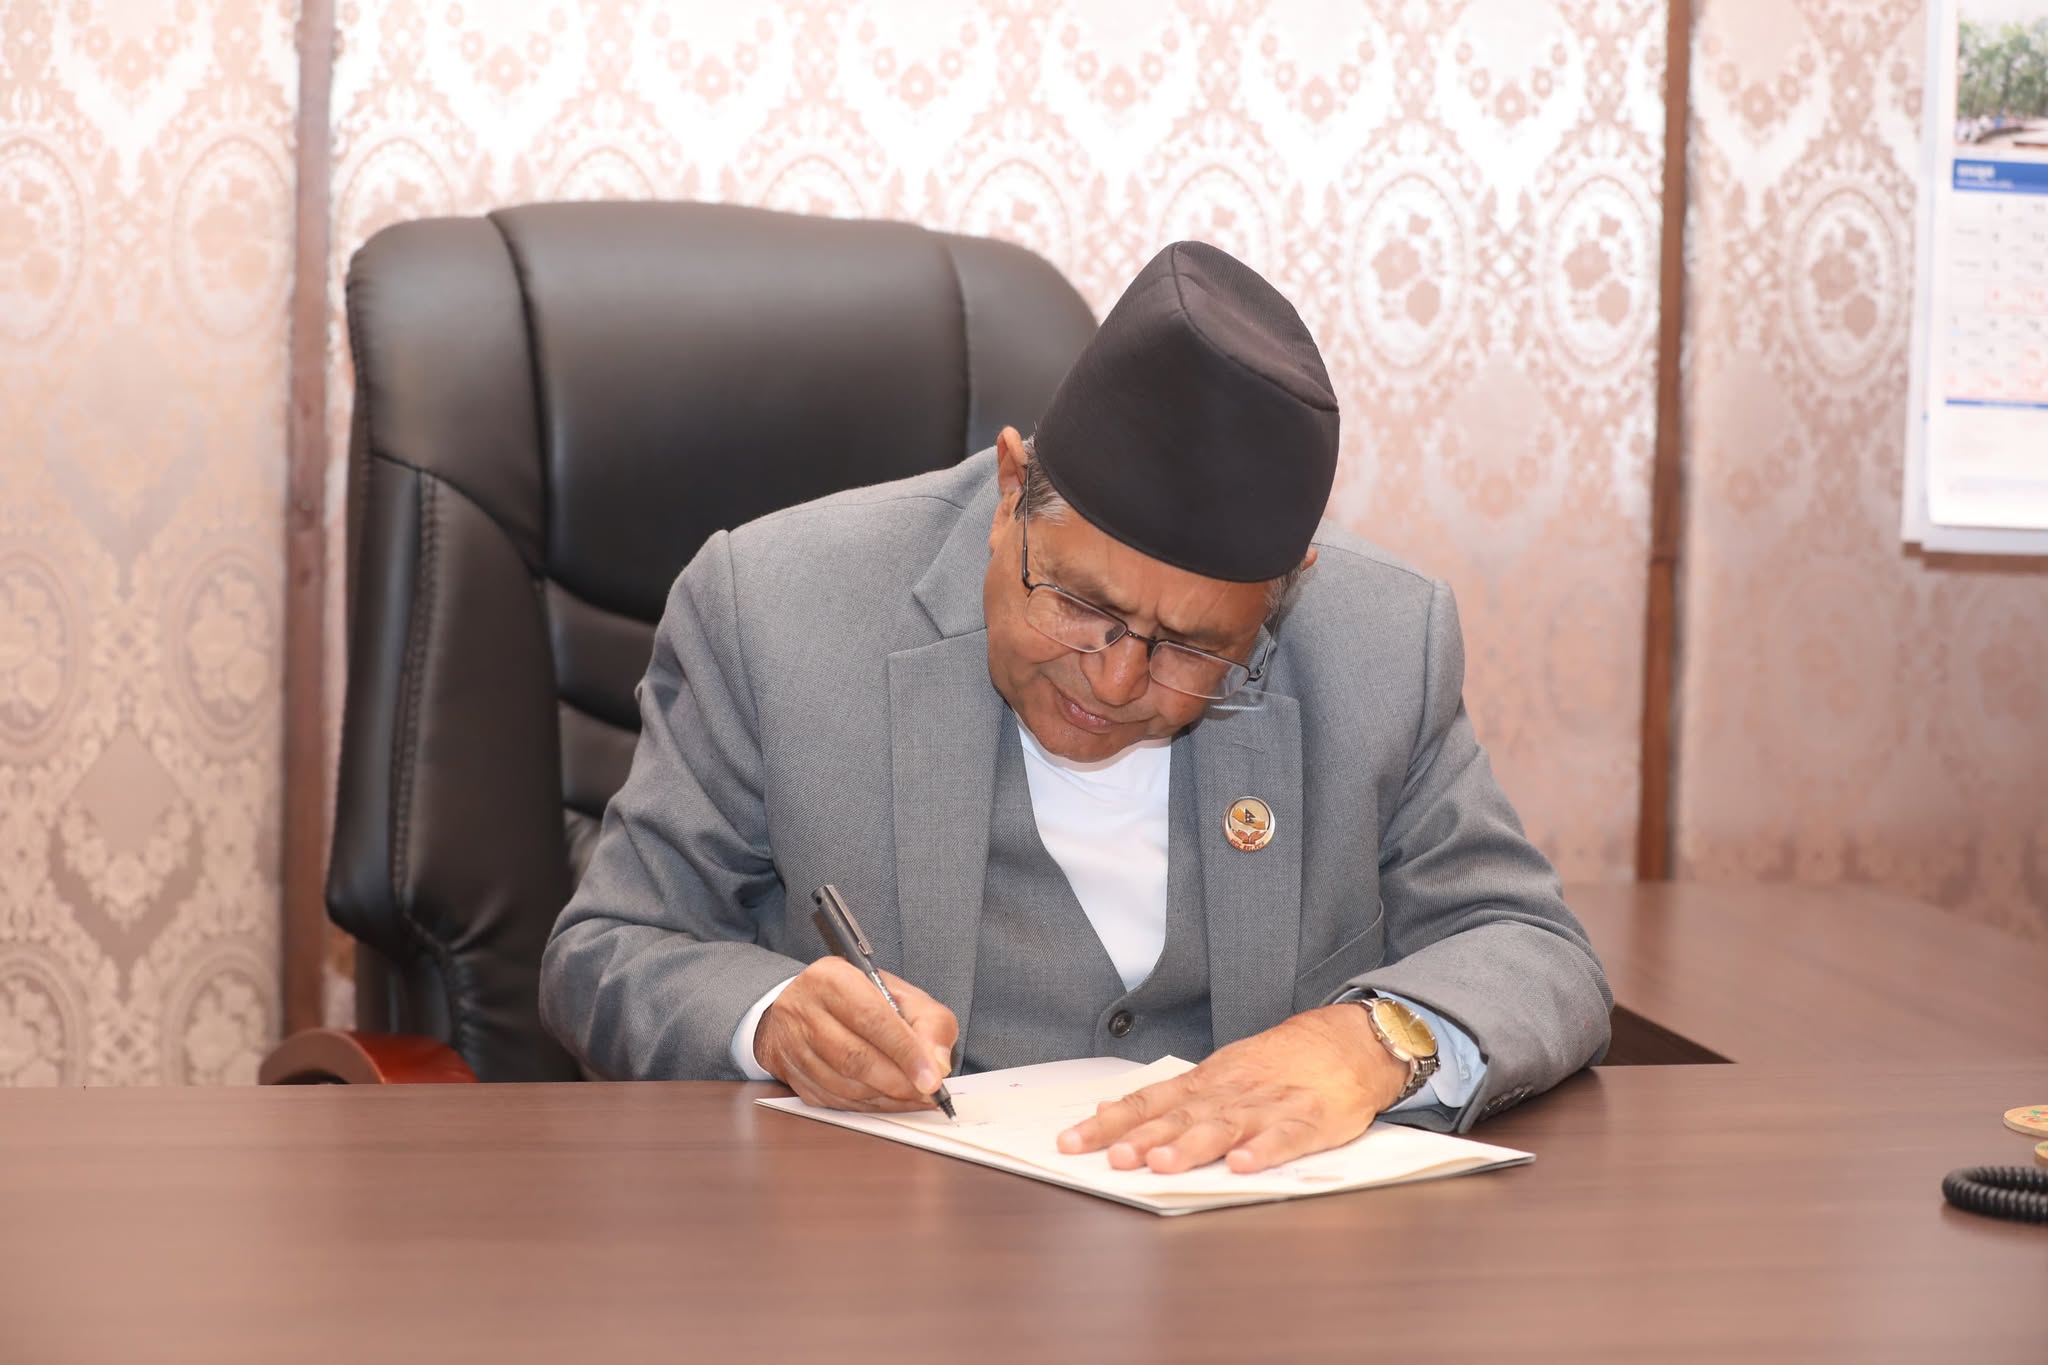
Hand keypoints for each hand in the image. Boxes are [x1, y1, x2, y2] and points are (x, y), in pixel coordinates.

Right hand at [753, 957, 958, 1112]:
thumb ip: (929, 1022)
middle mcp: (805, 1010)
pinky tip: (888, 1101)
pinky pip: (832, 1100)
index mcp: (834, 979)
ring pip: (842, 1085)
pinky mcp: (791, 1074)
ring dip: (884, 1099)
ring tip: (913, 1098)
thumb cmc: (859, 998)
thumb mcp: (902, 994)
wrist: (806, 1003)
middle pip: (854, 1057)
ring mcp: (793, 1045)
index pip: (873, 1019)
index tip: (932, 1080)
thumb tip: (937, 1064)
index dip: (906, 1053)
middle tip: (928, 1094)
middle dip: (898, 1083)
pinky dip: (866, 1107)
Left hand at [1056, 1004, 1409, 1173]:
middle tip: (1113, 1157)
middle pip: (1181, 1116)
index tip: (1070, 1143)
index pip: (1148, 1101)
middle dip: (1144, 1137)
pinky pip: (1286, 1138)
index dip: (1110, 1123)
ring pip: (1225, 1126)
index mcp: (1206, 1084)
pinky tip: (1243, 1165)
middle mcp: (1230, 1093)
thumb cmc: (1277, 1065)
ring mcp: (1270, 1106)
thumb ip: (1167, 1099)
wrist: (1347, 1042)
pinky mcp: (1310, 1121)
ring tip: (1163, 1164)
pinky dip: (1265, 1150)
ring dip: (1192, 1145)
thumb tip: (1106, 1113)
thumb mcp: (1218, 1074)